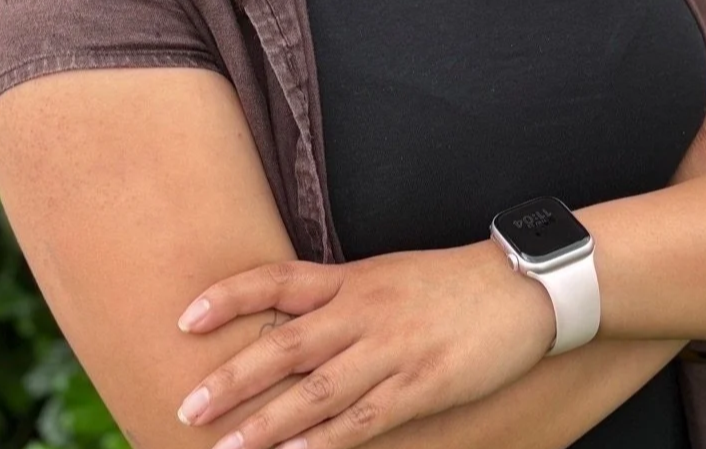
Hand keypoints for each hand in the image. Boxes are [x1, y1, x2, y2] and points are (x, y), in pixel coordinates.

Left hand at [174, 240, 554, 448]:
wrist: (519, 286)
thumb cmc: (448, 282)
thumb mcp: (387, 274)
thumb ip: (340, 295)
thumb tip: (288, 318)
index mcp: (353, 277)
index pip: (277, 280)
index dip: (229, 297)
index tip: (186, 318)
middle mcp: (363, 310)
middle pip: (285, 344)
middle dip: (233, 378)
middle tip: (188, 407)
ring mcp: (392, 349)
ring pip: (317, 390)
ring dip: (267, 424)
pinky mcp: (422, 385)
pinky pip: (366, 418)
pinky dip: (328, 440)